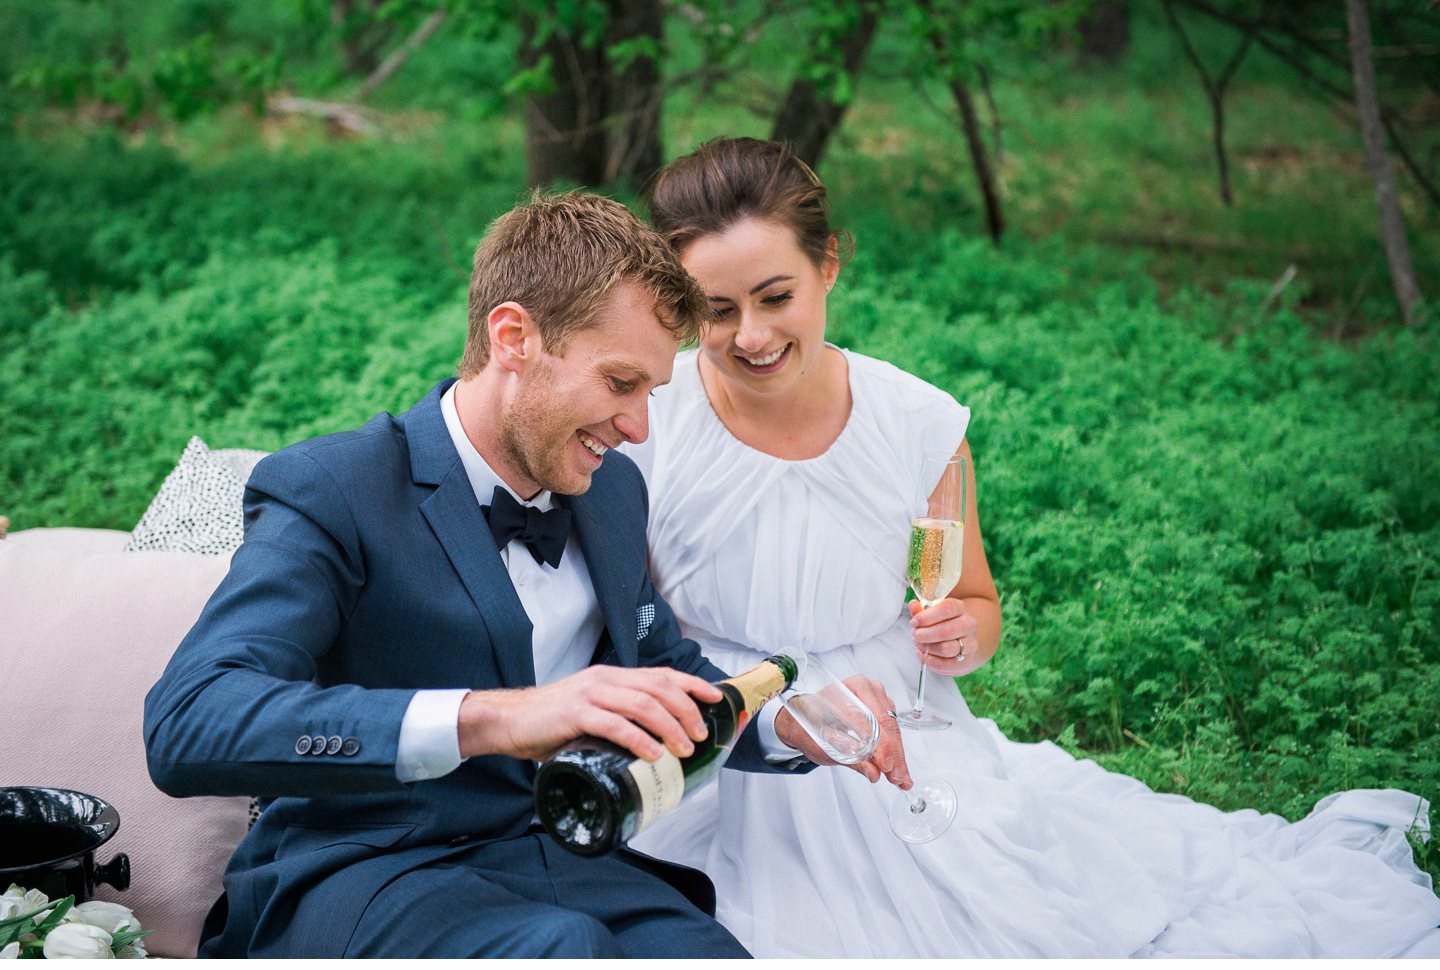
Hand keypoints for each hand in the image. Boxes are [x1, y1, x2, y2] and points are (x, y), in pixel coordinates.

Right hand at [458, 666, 723, 761]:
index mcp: (611, 677)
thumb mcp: (590, 713)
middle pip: (659, 688)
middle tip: (701, 735)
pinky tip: (653, 753)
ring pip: (643, 704)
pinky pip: (615, 724)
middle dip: (688, 710)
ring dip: (671, 726)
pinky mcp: (575, 713)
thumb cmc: (551, 723)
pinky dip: (639, 739)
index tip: (716, 698)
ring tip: (685, 747)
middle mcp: (605, 679)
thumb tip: (652, 746)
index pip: (660, 674)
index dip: (692, 684)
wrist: (508, 721)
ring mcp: (590, 694)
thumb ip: (617, 720)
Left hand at [774, 675, 911, 789]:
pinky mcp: (882, 706)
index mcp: (845, 691)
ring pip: (893, 728)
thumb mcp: (824, 745)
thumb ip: (851, 758)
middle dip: (893, 754)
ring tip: (900, 777)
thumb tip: (872, 772)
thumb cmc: (809, 725)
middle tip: (896, 777)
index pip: (869, 720)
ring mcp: (875, 696)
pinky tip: (898, 766)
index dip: (881, 746)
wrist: (804, 718)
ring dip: (898, 755)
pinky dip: (896, 750)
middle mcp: (863, 689)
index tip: (885, 766)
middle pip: (886, 724)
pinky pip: (893, 729)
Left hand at [908, 598, 977, 676]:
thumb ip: (920, 610)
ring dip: (928, 648)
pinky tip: (925, 655)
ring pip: (946, 648)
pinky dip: (930, 660)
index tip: (914, 622)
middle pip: (946, 631)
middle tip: (915, 635)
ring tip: (920, 645)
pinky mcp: (966, 661)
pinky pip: (945, 664)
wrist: (959, 643)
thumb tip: (913, 605)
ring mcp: (970, 644)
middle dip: (925, 635)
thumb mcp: (930, 615)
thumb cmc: (941, 625)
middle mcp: (968, 625)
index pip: (947, 608)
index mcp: (959, 608)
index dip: (927, 616)